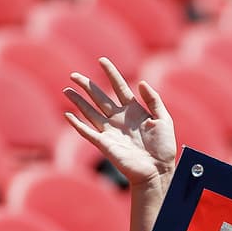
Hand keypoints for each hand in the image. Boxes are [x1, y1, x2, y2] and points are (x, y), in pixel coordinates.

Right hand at [63, 57, 177, 192]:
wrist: (158, 170)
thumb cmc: (164, 147)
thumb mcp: (164, 119)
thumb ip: (154, 100)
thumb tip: (141, 83)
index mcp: (134, 110)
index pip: (119, 87)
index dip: (111, 73)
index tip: (102, 60)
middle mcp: (119, 119)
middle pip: (99, 97)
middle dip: (87, 86)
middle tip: (74, 75)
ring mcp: (110, 131)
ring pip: (90, 112)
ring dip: (78, 101)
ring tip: (66, 90)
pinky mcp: (105, 144)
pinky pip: (87, 132)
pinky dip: (77, 124)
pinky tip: (67, 115)